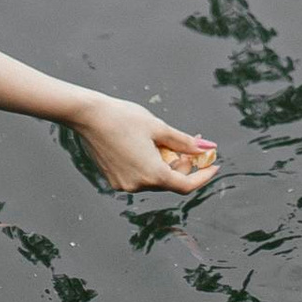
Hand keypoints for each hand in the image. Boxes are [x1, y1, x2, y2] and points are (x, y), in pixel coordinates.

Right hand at [68, 95, 218, 194]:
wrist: (88, 116)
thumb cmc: (123, 118)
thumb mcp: (159, 127)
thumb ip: (184, 142)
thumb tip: (206, 148)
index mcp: (152, 174)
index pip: (186, 185)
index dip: (203, 177)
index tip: (214, 165)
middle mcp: (138, 185)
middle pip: (170, 181)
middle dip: (184, 165)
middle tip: (192, 144)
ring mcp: (124, 184)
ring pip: (154, 179)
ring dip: (166, 164)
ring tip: (167, 141)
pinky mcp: (114, 179)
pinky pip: (139, 176)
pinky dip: (150, 165)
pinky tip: (149, 146)